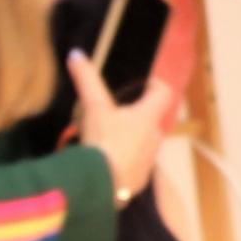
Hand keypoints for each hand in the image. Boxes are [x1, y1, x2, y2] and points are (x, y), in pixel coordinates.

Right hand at [70, 51, 180, 204]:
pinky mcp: (139, 181)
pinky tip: (103, 163)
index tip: (143, 84)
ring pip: (141, 144)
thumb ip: (87, 79)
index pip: (163, 93)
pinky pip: (133, 166)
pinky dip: (122, 162)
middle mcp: (154, 138)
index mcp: (148, 117)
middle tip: (111, 113)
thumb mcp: (93, 107)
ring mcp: (149, 161)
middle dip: (133, 115)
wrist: (102, 186)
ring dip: (127, 140)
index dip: (154, 85)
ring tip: (102, 139)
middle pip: (149, 120)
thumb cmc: (103, 142)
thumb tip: (76, 54)